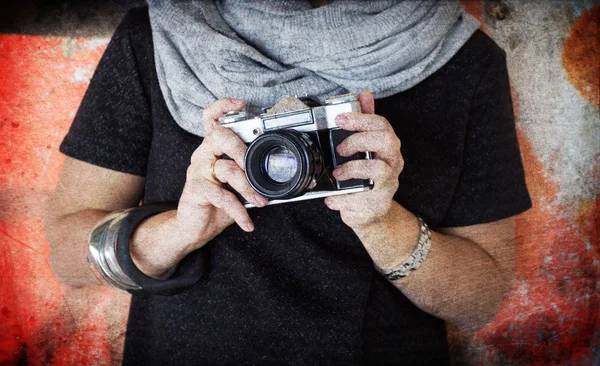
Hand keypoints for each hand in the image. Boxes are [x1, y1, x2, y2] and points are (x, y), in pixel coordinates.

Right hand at [176, 98, 267, 248]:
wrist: (194, 227)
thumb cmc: (217, 202)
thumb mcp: (236, 185)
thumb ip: (250, 174)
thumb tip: (278, 173)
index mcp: (213, 147)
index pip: (212, 118)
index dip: (223, 106)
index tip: (240, 102)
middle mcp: (203, 154)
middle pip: (220, 136)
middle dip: (242, 149)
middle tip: (255, 166)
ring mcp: (197, 171)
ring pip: (227, 169)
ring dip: (248, 187)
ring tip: (262, 201)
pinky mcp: (195, 189)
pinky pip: (222, 196)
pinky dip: (239, 211)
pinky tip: (248, 223)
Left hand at [324, 90, 403, 228]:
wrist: (370, 210)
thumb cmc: (368, 174)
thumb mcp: (366, 146)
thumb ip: (366, 120)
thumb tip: (364, 94)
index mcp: (388, 146)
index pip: (381, 124)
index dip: (361, 118)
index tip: (340, 119)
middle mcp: (393, 162)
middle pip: (387, 141)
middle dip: (360, 139)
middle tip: (340, 148)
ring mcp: (388, 184)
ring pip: (379, 169)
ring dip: (353, 168)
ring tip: (337, 173)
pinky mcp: (377, 203)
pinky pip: (360, 199)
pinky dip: (343, 198)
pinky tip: (333, 196)